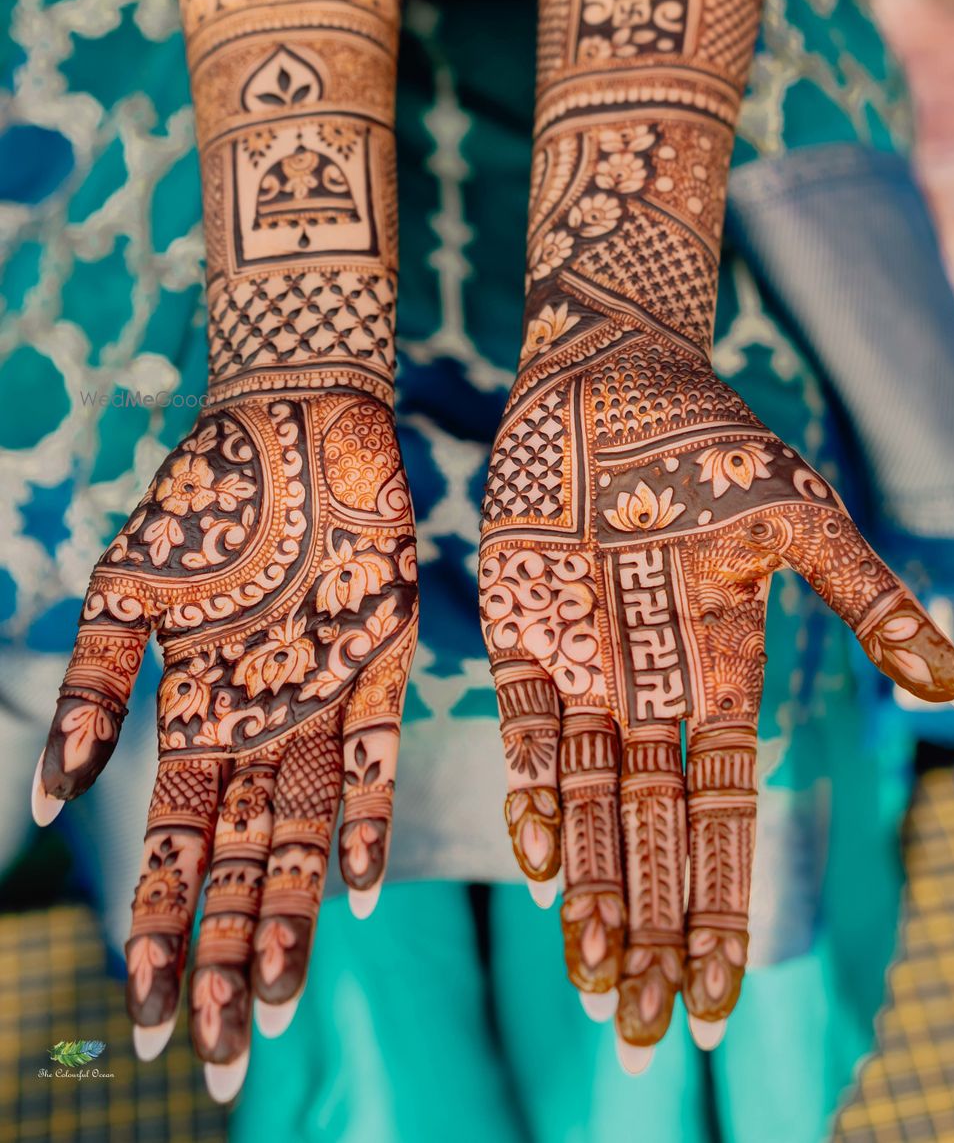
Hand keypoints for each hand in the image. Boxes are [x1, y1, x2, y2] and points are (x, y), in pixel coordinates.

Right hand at [32, 394, 416, 1076]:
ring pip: (305, 836)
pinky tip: (361, 897)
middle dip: (230, 960)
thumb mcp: (123, 592)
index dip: (162, 932)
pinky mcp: (383, 666)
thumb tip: (50, 797)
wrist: (290, 415)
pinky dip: (366, 824)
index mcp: (193, 715)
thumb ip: (92, 688)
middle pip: (244, 867)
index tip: (152, 1019)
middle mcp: (260, 725)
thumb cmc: (200, 498)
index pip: (176, 850)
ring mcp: (321, 702)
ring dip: (293, 920)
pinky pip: (375, 759)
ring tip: (282, 1008)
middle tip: (224, 1057)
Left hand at [479, 339, 953, 1052]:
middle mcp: (652, 684)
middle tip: (645, 1035)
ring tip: (597, 984)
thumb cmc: (713, 440)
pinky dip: (531, 790)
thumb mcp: (801, 521)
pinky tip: (540, 866)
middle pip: (652, 830)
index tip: (717, 993)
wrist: (613, 372)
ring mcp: (583, 660)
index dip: (720, 900)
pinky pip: (523, 726)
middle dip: (652, 927)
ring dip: (592, 889)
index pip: (723, 811)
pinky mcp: (519, 627)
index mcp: (724, 669)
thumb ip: (868, 603)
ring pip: (587, 799)